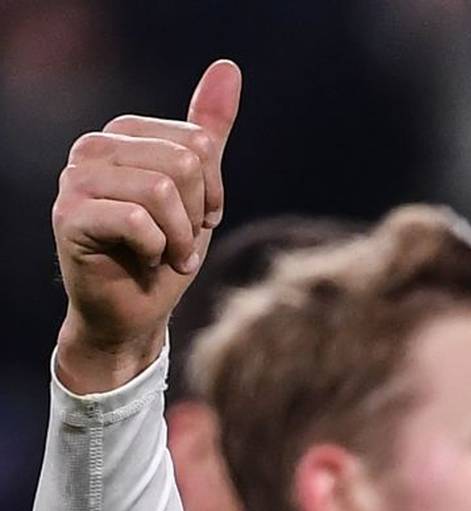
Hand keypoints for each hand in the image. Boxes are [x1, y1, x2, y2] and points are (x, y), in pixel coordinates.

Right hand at [52, 60, 241, 392]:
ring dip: (180, 236)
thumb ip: (210, 131)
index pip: (199, 142)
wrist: (135, 310)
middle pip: (184, 162)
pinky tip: (147, 260)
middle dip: (197, 214)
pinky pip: (138, 220)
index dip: (212, 190)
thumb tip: (228, 68)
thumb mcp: (199, 190)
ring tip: (169, 255)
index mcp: (124, 133)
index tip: (199, 218)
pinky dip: (157, 248)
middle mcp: (92, 147)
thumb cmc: (166, 251)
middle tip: (182, 241)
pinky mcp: (70, 217)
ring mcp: (75, 180)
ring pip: (162, 190)